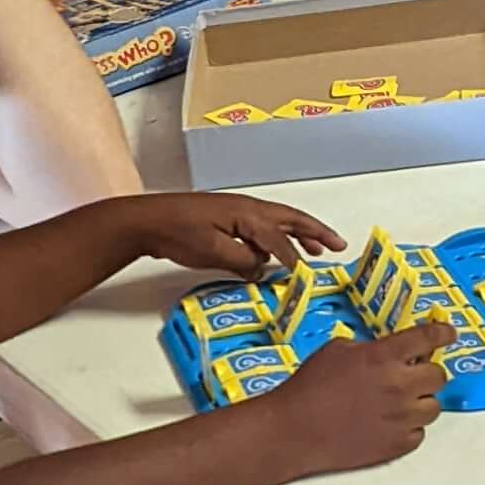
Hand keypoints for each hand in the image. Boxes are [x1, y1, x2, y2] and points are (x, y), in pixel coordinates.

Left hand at [120, 190, 343, 277]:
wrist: (147, 221)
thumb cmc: (177, 232)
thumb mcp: (213, 251)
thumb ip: (243, 261)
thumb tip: (262, 270)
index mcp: (246, 213)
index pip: (279, 238)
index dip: (294, 258)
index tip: (306, 275)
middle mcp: (246, 209)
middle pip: (289, 220)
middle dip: (315, 232)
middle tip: (338, 245)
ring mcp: (236, 213)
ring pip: (277, 223)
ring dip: (299, 235)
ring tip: (316, 250)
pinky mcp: (226, 222)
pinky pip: (261, 229)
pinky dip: (276, 239)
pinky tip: (274, 257)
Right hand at [268, 323, 448, 472]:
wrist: (294, 431)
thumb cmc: (308, 389)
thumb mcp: (336, 351)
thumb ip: (370, 349)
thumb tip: (386, 354)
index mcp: (384, 356)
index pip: (428, 338)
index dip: (443, 333)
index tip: (448, 334)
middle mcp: (399, 386)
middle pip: (438, 375)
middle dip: (426, 372)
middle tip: (411, 375)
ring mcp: (402, 418)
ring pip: (433, 407)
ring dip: (419, 401)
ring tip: (396, 403)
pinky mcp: (397, 445)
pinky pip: (419, 434)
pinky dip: (408, 428)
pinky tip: (389, 423)